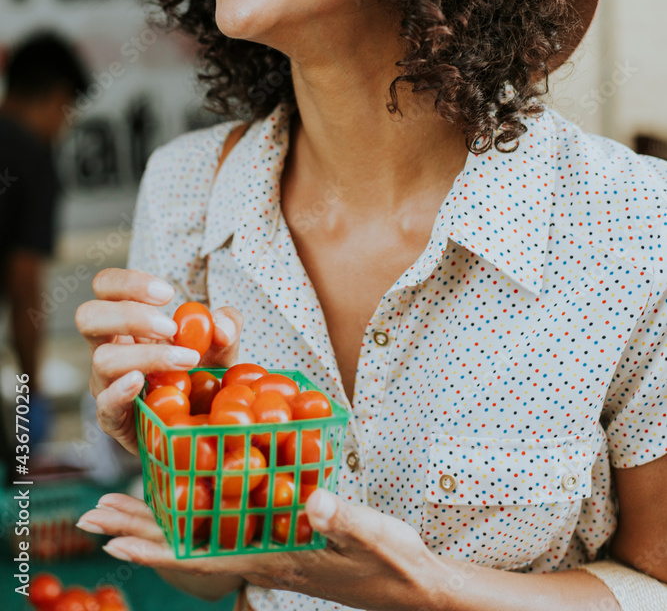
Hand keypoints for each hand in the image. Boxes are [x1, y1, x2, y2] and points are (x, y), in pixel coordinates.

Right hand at [75, 268, 242, 455]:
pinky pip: (104, 405)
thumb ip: (228, 326)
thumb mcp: (221, 346)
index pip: (105, 286)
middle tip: (170, 328)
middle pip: (88, 316)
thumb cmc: (200, 376)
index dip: (128, 282)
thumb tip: (220, 325)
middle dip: (129, 315)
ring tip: (185, 360)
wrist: (199, 426)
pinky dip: (120, 391)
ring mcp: (106, 384)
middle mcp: (108, 347)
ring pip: (102, 359)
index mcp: (126, 321)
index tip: (168, 295)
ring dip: (146, 355)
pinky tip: (141, 382)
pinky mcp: (113, 419)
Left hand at [75, 489, 444, 609]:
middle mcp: (264, 556)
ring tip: (119, 513)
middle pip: (189, 549)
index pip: (204, 557)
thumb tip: (313, 500)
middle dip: (139, 534)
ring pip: (202, 540)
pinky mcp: (284, 542)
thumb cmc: (394, 562)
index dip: (156, 551)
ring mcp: (272, 550)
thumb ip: (345, 519)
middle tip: (91, 518)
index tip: (112, 542)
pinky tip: (187, 508)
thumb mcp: (375, 535)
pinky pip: (227, 531)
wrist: (412, 587)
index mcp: (277, 557)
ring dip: (158, 527)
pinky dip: (196, 520)